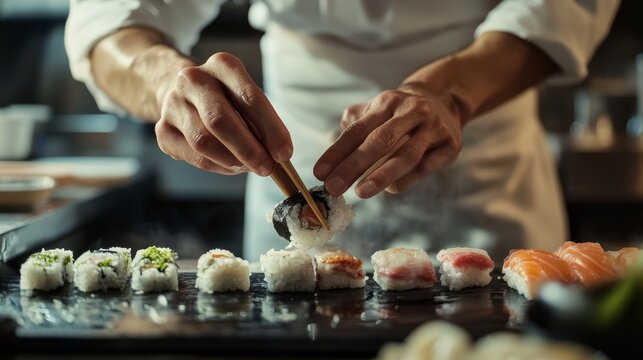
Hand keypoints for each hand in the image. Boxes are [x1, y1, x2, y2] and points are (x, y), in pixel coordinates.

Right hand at [154, 52, 291, 175]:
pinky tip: (231, 166)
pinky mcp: (163, 129)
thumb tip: (278, 157)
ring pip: (204, 142)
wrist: (183, 93)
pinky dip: (218, 166)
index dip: (270, 129)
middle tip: (267, 168)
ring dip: (232, 161)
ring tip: (249, 167)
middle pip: (220, 120)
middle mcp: (193, 79)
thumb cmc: (227, 99)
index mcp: (222, 65)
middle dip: (248, 149)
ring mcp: (173, 104)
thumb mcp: (246, 97)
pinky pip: (193, 156)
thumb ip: (262, 123)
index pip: (250, 98)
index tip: (285, 154)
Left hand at [313, 82, 463, 197]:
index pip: (358, 129)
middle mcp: (411, 111)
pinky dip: (407, 179)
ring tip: (360, 192)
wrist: (444, 99)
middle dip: (354, 166)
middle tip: (334, 187)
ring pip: (406, 155)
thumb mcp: (376, 110)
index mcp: (387, 102)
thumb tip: (332, 158)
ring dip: (381, 176)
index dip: (337, 152)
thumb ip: (353, 128)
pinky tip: (390, 189)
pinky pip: (426, 166)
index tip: (320, 173)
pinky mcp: (450, 145)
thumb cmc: (399, 113)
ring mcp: (433, 128)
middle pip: (380, 141)